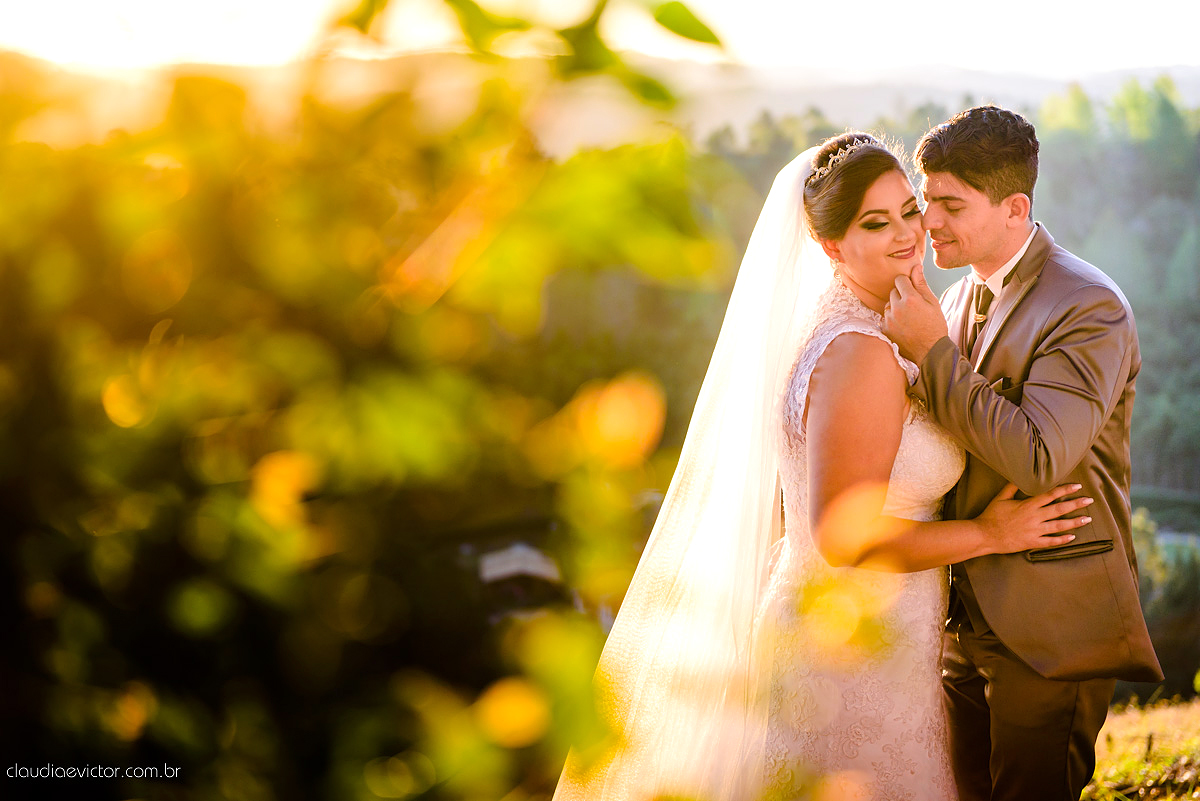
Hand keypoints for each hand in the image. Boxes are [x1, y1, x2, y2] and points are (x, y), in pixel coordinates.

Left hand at [882, 264, 947, 363]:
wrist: (930, 351)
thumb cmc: (935, 326)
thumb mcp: (933, 303)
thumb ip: (921, 284)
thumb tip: (916, 267)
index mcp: (910, 299)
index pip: (900, 280)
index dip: (906, 282)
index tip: (911, 288)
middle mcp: (897, 308)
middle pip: (893, 292)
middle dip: (901, 295)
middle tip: (913, 306)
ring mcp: (889, 320)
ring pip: (888, 305)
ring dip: (895, 307)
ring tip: (909, 317)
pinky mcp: (884, 330)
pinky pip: (885, 318)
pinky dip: (892, 320)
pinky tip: (903, 326)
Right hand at [975, 483, 1093, 554]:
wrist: (984, 535)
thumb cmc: (991, 515)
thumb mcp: (1000, 498)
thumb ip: (1012, 487)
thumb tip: (1021, 476)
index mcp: (1028, 505)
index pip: (1050, 495)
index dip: (1065, 490)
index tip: (1077, 486)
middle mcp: (1034, 517)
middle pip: (1059, 509)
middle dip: (1076, 504)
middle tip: (1089, 500)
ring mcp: (1035, 531)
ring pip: (1059, 526)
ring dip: (1075, 522)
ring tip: (1087, 519)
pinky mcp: (1032, 542)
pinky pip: (1051, 542)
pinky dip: (1062, 540)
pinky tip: (1072, 537)